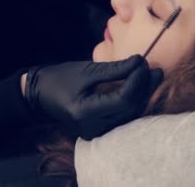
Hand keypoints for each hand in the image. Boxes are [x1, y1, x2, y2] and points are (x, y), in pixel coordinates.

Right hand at [25, 55, 162, 139]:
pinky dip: (133, 102)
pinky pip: (123, 117)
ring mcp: (96, 131)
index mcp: (85, 112)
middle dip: (144, 88)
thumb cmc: (60, 78)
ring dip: (142, 95)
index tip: (144, 63)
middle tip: (155, 69)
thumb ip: (114, 69)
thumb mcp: (86, 70)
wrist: (39, 94)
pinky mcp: (99, 129)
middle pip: (130, 109)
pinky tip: (141, 88)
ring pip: (129, 115)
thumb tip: (140, 62)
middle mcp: (92, 127)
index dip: (137, 82)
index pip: (123, 100)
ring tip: (152, 76)